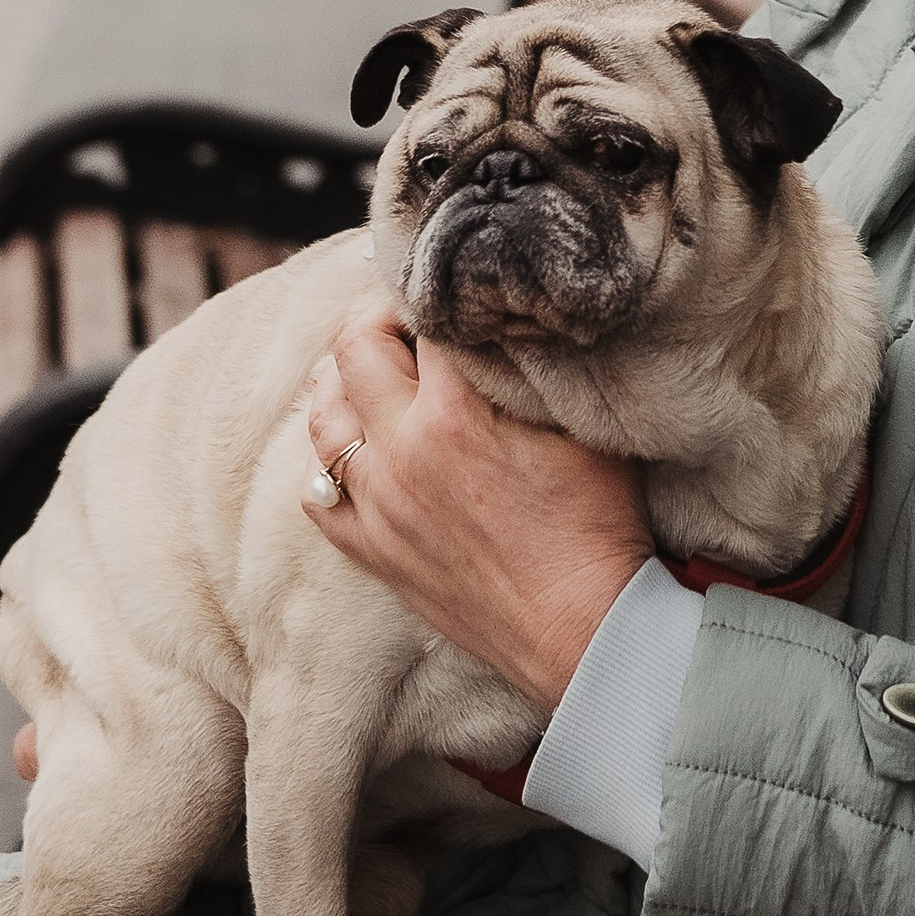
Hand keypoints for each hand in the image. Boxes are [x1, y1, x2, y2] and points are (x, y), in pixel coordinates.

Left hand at [302, 307, 651, 714]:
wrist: (582, 629)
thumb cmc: (596, 526)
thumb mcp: (578, 427)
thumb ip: (531, 368)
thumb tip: (507, 320)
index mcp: (452, 415)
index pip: (424, 317)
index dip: (441, 291)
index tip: (455, 286)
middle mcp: (400, 454)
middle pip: (354, 350)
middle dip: (378, 319)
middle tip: (411, 315)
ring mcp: (377, 506)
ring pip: (322, 418)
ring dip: (343, 381)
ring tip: (375, 369)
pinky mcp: (373, 552)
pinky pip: (318, 496)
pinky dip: (330, 463)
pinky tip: (356, 450)